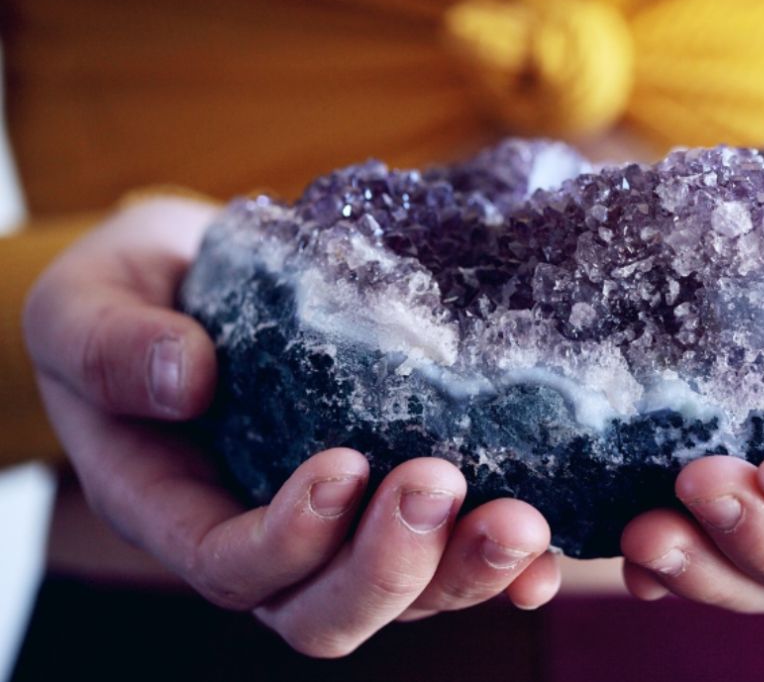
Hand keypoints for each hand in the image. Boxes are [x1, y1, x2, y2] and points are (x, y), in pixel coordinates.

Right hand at [23, 197, 560, 655]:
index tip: (341, 465)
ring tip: (522, 516)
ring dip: (466, 567)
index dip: (289, 538)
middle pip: (327, 610)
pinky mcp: (397, 493)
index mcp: (179, 507)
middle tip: (440, 484)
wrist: (197, 277)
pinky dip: (506, 562)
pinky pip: (453, 552)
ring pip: (406, 595)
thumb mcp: (86, 305)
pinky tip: (552, 539)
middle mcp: (266, 538)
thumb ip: (113, 345)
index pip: (231, 567)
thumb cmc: (130, 296)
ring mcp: (341, 527)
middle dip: (392, 565)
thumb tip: (188, 376)